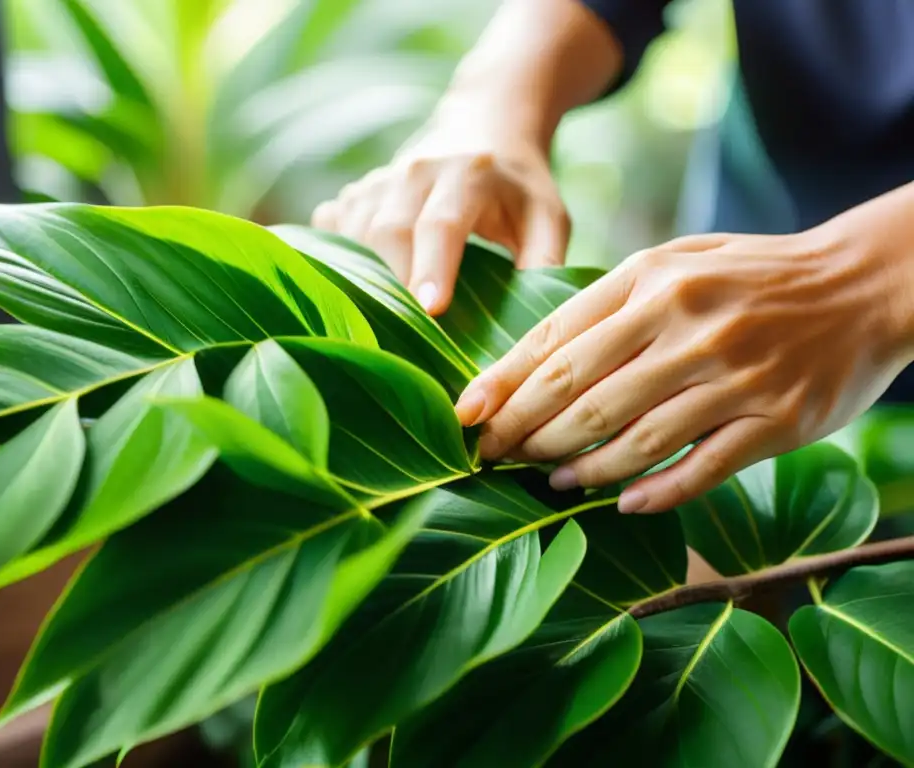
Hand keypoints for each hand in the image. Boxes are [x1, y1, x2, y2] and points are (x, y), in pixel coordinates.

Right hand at [311, 127, 569, 315]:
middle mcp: (416, 172)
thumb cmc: (518, 187)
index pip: (442, 224)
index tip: (430, 310)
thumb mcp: (548, 216)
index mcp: (468, 175)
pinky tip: (354, 291)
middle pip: (388, 230)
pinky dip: (335, 262)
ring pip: (355, 233)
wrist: (483, 128)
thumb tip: (535, 320)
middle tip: (404, 335)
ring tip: (381, 324)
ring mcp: (379, 181)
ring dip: (362, 280)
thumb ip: (545, 261)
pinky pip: (331, 231)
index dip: (432, 268)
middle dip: (392, 283)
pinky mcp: (355, 193)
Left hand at [455, 223, 913, 512]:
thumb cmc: (752, 275)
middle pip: (581, 393)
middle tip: (491, 458)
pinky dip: (655, 492)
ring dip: (580, 469)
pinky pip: (700, 468)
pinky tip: (622, 504)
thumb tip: (534, 362)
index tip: (467, 417)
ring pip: (632, 437)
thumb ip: (611, 304)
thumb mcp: (678, 261)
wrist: (866, 282)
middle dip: (524, 433)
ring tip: (548, 481)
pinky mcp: (776, 419)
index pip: (556, 340)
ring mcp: (734, 373)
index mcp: (652, 279)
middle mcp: (687, 323)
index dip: (503, 386)